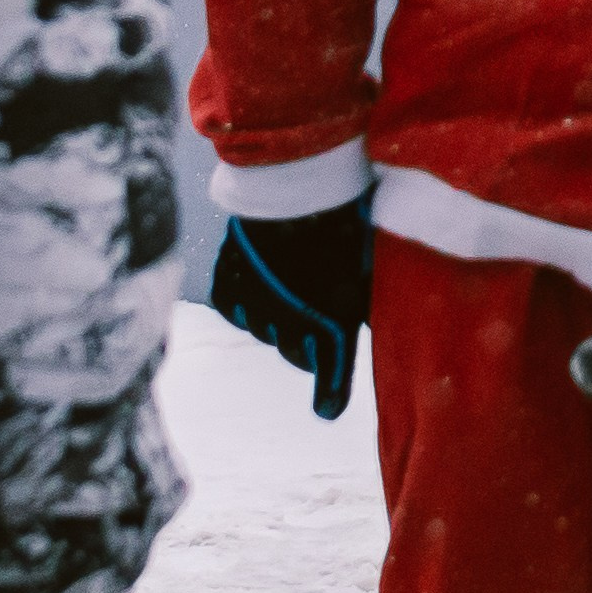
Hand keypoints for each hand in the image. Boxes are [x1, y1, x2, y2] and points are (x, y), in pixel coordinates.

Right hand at [210, 201, 372, 418]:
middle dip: (306, 343)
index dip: (331, 392)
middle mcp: (290, 323)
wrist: (296, 183)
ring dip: (277, 316)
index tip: (329, 409)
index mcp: (332, 322)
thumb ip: (361, 300)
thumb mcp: (363, 265)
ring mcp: (255, 305)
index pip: (331, 372)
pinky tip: (260, 280)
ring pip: (265, 329)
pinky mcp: (228, 286)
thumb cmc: (343, 220)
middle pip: (294, 353)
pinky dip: (247, 300)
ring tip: (289, 281)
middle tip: (315, 318)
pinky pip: (236, 308)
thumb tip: (362, 322)